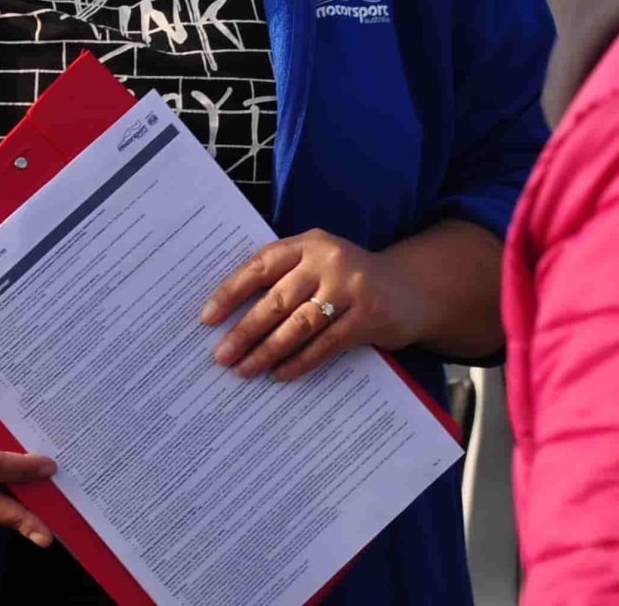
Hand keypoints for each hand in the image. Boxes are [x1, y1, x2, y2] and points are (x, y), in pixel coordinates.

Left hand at [200, 229, 425, 382]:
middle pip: (277, 299)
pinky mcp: (368, 315)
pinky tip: (280, 374)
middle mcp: (328, 260)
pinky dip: (300, 362)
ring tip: (245, 370)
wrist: (410, 288)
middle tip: (221, 355)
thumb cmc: (349, 280)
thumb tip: (232, 319)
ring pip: (299, 324)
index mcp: (308, 244)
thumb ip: (285, 280)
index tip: (207, 318)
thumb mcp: (319, 266)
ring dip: (268, 350)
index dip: (231, 291)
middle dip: (245, 330)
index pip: (260, 265)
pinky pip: (326, 344)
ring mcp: (350, 287)